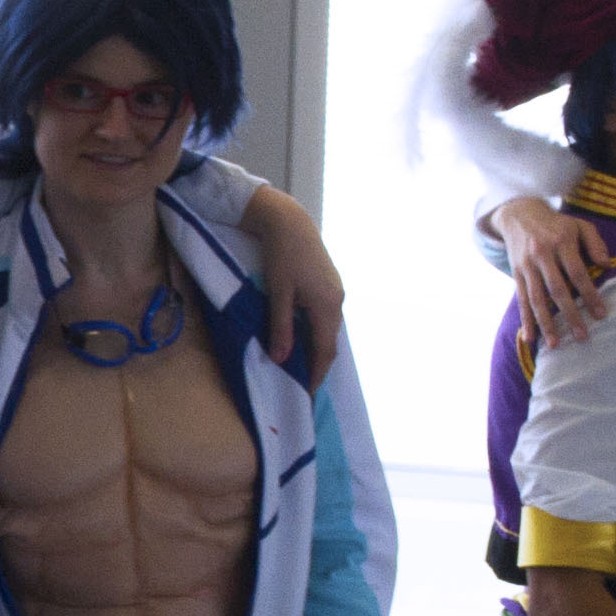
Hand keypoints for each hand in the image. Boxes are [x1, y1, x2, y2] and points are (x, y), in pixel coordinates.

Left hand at [255, 193, 344, 390]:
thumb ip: (281, 328)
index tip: (307, 393)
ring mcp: (337, 292)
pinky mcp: (331, 286)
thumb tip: (281, 360)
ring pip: (329, 331)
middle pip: (330, 343)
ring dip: (318, 350)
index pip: (324, 351)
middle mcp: (338, 301)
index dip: (316, 374)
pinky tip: (305, 339)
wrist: (291, 222)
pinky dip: (317, 334)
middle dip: (319, 366)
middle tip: (305, 386)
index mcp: (327, 305)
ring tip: (303, 366)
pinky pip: (327, 318)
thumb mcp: (278, 293)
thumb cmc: (282, 255)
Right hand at [492, 197, 609, 349]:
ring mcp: (527, 266)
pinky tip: (530, 338)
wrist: (520, 215)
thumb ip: (595, 242)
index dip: (589, 294)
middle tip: (582, 336)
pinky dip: (525, 320)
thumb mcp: (579, 225)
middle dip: (570, 315)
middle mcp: (542, 254)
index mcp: (562, 241)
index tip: (600, 314)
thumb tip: (606, 265)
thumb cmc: (557, 224)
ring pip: (537, 299)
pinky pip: (521, 301)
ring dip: (546, 324)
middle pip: (557, 290)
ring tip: (555, 344)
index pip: (578, 273)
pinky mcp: (516, 274)